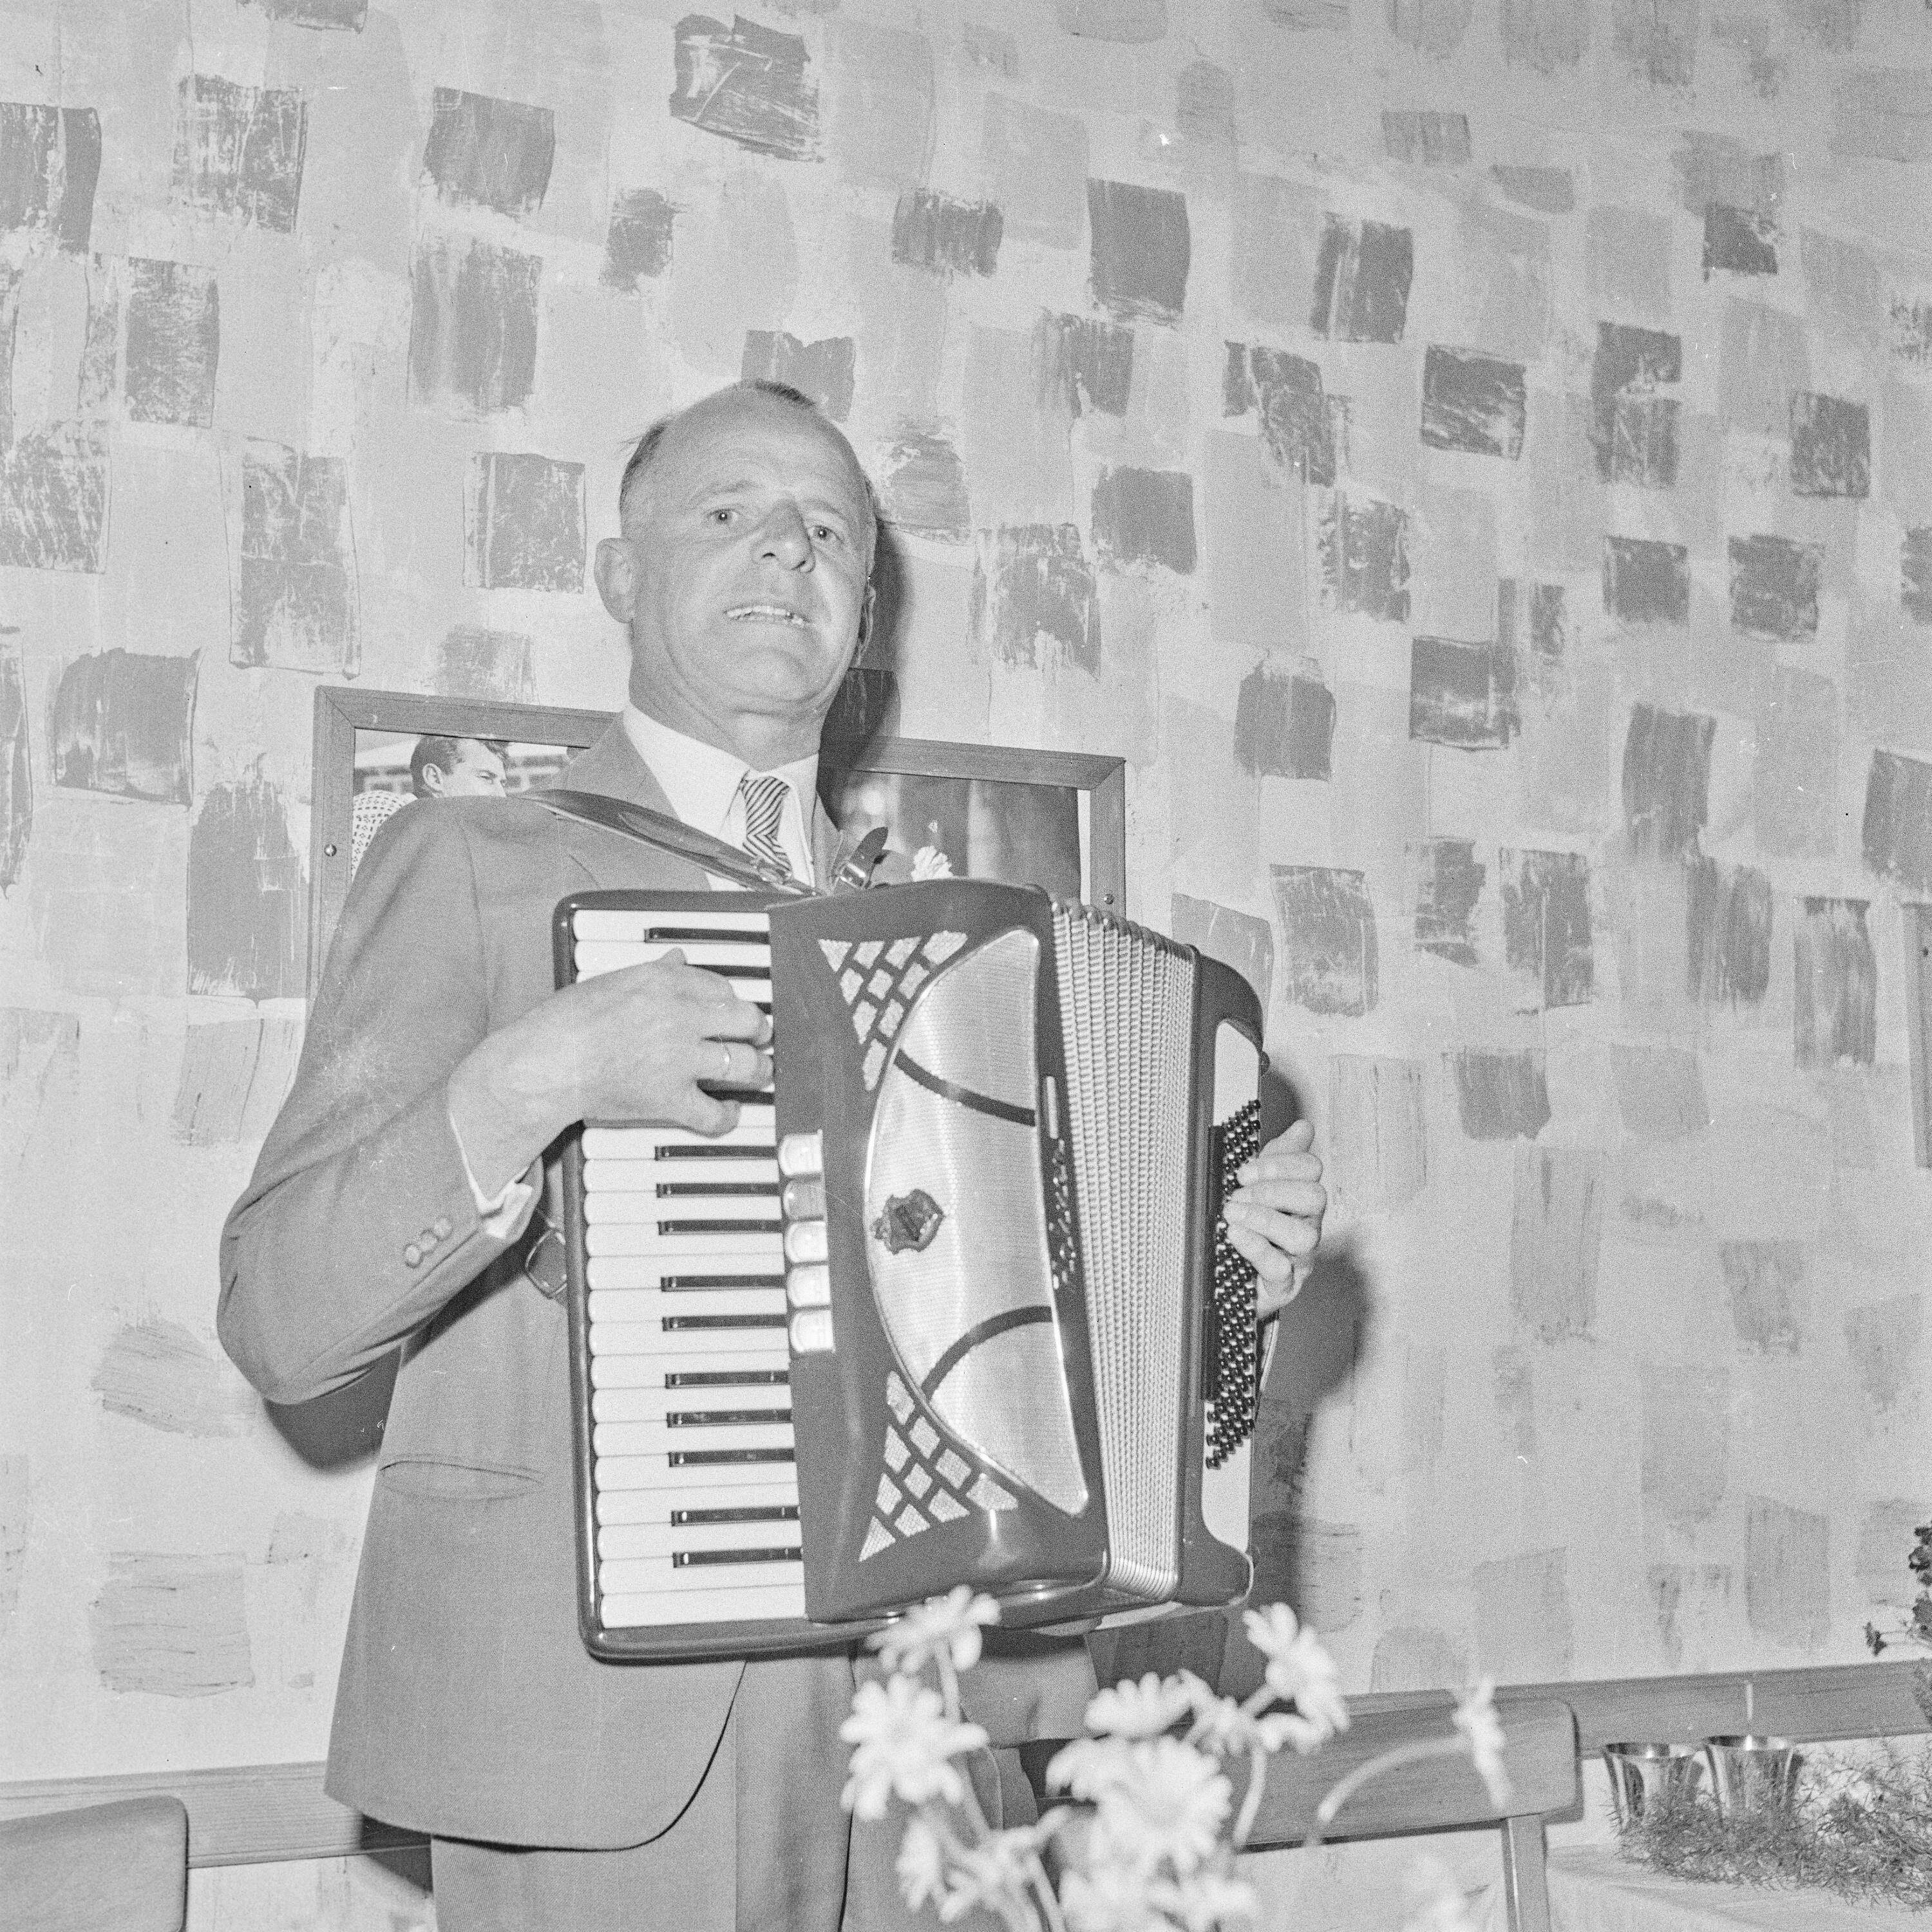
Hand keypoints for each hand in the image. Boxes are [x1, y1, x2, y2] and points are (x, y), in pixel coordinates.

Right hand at [448, 951, 772, 1193]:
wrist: (545, 1063)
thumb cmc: (566, 1022)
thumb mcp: (611, 981)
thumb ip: (653, 972)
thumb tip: (677, 959)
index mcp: (665, 982)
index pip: (721, 985)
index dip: (730, 999)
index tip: (729, 1009)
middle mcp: (681, 1016)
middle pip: (747, 1020)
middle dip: (757, 1030)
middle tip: (756, 1038)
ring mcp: (679, 1059)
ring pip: (744, 1064)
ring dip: (756, 1070)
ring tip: (756, 1072)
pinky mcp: (670, 1098)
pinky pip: (715, 1113)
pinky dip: (726, 1117)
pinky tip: (727, 1112)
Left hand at [1222, 1118, 1325, 1320]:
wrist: (1231, 1280)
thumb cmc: (1249, 1230)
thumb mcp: (1258, 1187)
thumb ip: (1280, 1156)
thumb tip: (1303, 1127)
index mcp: (1300, 1197)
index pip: (1310, 1169)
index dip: (1279, 1165)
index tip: (1243, 1172)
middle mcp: (1306, 1224)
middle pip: (1314, 1198)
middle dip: (1273, 1190)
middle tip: (1237, 1195)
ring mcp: (1298, 1257)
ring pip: (1303, 1236)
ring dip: (1264, 1219)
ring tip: (1232, 1215)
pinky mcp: (1283, 1287)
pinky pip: (1280, 1269)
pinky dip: (1258, 1249)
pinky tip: (1237, 1236)